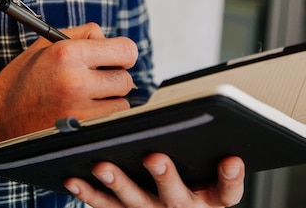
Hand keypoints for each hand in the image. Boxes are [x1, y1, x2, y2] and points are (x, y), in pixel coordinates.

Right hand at [0, 23, 137, 171]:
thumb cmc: (24, 78)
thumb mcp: (47, 44)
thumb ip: (83, 34)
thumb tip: (111, 39)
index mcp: (67, 53)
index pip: (126, 50)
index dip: (123, 54)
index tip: (116, 59)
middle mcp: (75, 81)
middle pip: (126, 79)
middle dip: (114, 78)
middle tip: (95, 80)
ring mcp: (78, 110)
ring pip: (122, 103)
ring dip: (109, 101)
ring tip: (84, 99)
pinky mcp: (79, 133)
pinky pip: (110, 122)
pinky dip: (102, 118)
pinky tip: (82, 113)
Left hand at [63, 154, 244, 207]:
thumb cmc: (189, 176)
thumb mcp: (204, 167)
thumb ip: (204, 145)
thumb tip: (199, 108)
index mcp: (209, 197)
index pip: (227, 192)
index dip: (231, 178)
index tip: (231, 159)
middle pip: (177, 197)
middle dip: (165, 177)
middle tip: (154, 157)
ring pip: (135, 202)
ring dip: (118, 184)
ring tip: (103, 166)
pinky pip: (105, 207)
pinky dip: (88, 193)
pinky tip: (74, 179)